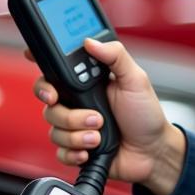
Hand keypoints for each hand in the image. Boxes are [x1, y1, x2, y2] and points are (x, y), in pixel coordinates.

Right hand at [32, 38, 186, 194]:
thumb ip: (116, 55)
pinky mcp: (75, 148)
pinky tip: (90, 150)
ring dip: (78, 134)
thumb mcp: (136, 79)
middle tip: (93, 116)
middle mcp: (76, 102)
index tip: (41, 74)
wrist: (153, 153)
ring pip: (54, 128)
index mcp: (86, 82)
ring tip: (100, 133)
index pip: (54, 70)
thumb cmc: (146, 115)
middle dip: (67, 112)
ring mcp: (74, 125)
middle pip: (48, 101)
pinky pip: (59, 151)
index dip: (42, 68)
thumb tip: (90, 41)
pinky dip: (74, 152)